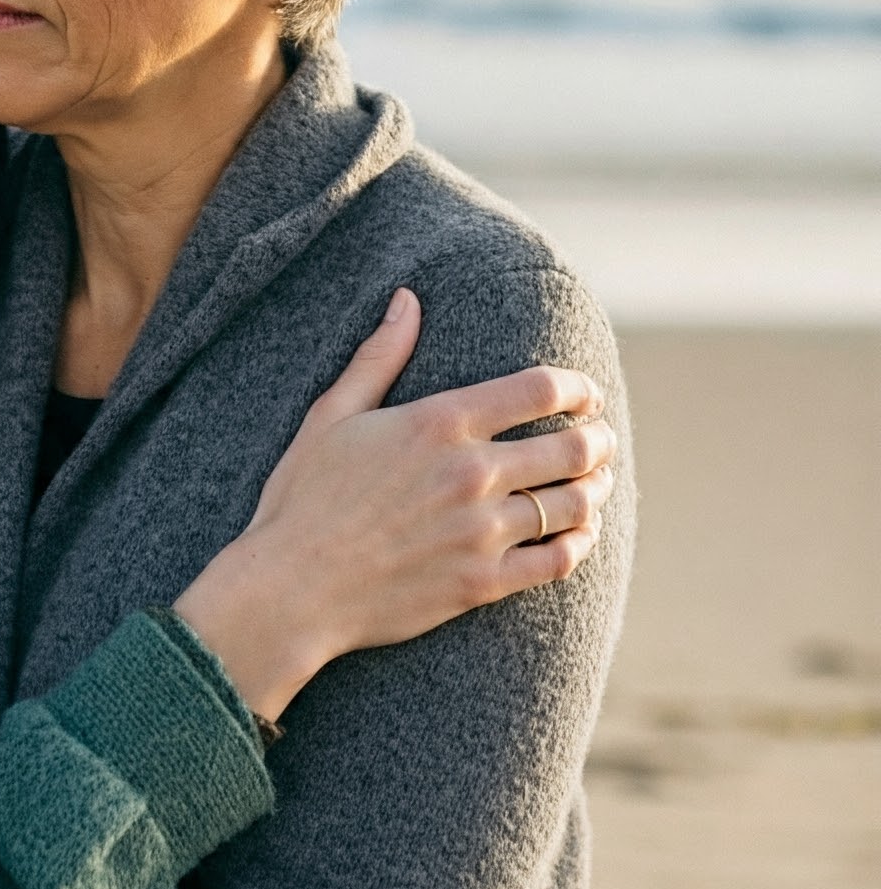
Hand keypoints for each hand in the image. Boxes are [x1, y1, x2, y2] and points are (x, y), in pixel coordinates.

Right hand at [176, 288, 615, 720]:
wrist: (290, 589)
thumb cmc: (303, 499)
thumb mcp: (331, 417)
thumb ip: (378, 357)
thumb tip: (407, 299)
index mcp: (438, 424)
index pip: (540, 390)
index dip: (576, 387)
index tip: (583, 394)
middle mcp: (470, 474)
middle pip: (574, 446)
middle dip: (597, 438)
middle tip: (598, 439)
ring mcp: (481, 532)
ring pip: (576, 503)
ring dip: (596, 488)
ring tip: (595, 482)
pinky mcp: (483, 583)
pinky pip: (559, 559)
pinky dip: (579, 542)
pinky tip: (576, 533)